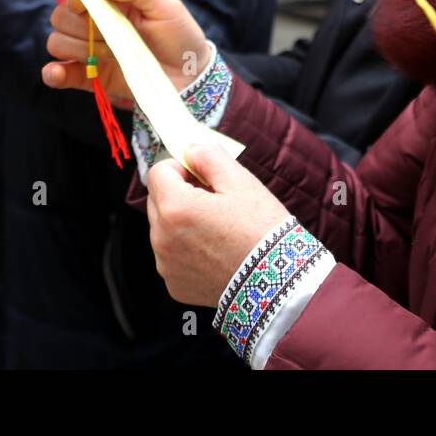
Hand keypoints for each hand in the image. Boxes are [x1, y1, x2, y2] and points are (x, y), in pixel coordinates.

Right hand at [41, 0, 208, 106]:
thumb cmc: (179, 36)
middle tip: (111, 35)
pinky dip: (54, 73)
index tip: (86, 6)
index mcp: (110, 2)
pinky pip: (58, 74)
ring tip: (111, 54)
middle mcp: (95, 25)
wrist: (190, 77)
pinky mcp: (89, 77)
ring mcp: (90, 51)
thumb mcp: (166, 5)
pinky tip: (59, 72)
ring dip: (78, 48)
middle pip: (61, 18)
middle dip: (80, 25)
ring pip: (58, 43)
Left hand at [146, 142, 290, 306]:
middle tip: (213, 200)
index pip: (158, 172)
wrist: (278, 281)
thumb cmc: (261, 230)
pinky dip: (186, 250)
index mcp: (175, 208)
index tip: (199, 173)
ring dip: (181, 222)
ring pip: (163, 229)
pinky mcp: (175, 285)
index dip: (179, 167)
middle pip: (157, 200)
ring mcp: (167, 265)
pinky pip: (172, 256)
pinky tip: (214, 251)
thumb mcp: (241, 182)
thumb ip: (209, 157)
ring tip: (216, 228)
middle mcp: (162, 238)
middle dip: (179, 193)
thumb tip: (190, 150)